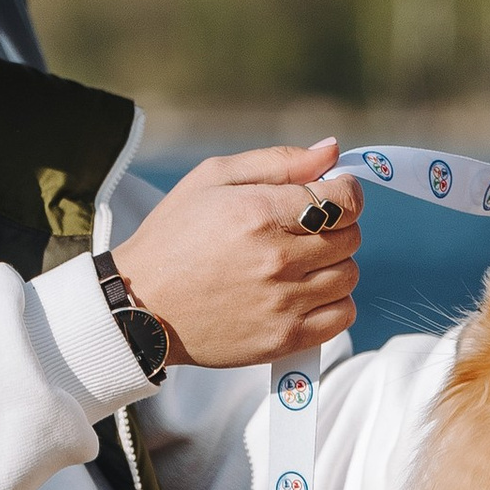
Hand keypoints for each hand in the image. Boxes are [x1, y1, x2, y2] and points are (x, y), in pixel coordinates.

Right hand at [118, 140, 362, 366]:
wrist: (139, 305)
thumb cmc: (173, 237)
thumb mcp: (212, 179)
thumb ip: (278, 162)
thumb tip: (331, 151)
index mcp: (258, 212)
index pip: (345, 201)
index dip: (346, 193)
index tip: (334, 195)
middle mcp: (275, 259)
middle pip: (350, 237)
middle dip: (335, 227)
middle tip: (304, 230)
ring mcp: (282, 303)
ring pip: (349, 275)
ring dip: (333, 265)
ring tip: (298, 263)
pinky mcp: (283, 339)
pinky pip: (342, 316)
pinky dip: (333, 302)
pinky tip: (305, 293)